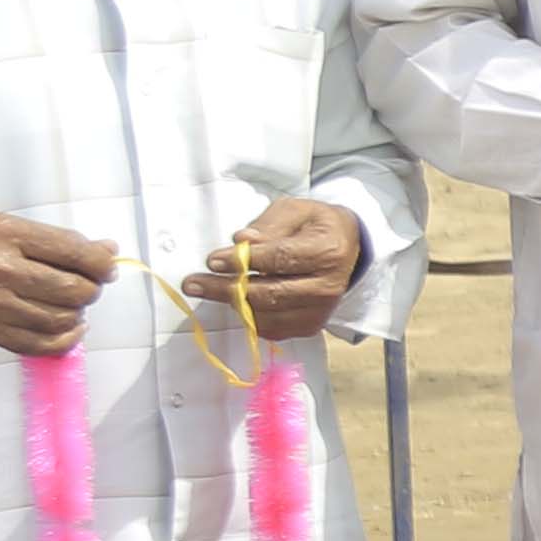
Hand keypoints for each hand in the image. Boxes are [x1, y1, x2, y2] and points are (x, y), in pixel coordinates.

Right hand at [0, 211, 113, 353]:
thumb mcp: (4, 226)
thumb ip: (55, 239)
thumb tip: (107, 251)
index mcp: (5, 235)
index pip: (74, 252)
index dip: (102, 263)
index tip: (107, 266)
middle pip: (74, 289)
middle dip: (91, 288)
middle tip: (85, 284)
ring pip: (62, 319)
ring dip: (77, 313)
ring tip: (69, 303)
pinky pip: (42, 344)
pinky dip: (65, 339)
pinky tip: (69, 328)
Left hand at [186, 198, 368, 344]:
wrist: (347, 250)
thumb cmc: (315, 226)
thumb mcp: (296, 210)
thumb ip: (269, 223)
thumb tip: (242, 241)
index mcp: (328, 252)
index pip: (281, 260)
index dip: (243, 261)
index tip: (212, 260)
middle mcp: (328, 287)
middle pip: (270, 294)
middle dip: (226, 288)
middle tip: (193, 283)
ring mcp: (320, 311)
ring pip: (267, 315)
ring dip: (232, 303)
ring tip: (206, 289)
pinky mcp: (310, 326)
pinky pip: (272, 329)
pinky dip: (248, 317)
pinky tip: (235, 300)